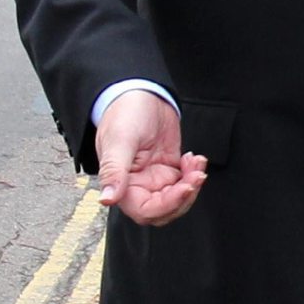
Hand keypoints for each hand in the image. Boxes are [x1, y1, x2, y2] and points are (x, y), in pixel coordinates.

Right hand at [95, 89, 207, 225]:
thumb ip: (114, 170)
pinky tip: (194, 158)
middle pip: (164, 210)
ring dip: (192, 184)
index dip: (167, 205)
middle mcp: (138, 184)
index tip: (185, 187)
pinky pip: (185, 181)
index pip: (145, 210)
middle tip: (196, 176)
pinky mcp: (168, 166)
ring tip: (196, 162)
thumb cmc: (124, 113)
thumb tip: (106, 199)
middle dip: (185, 197)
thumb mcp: (120, 140)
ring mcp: (154, 176)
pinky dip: (194, 173)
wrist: (140, 92)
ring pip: (177, 198)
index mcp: (123, 184)